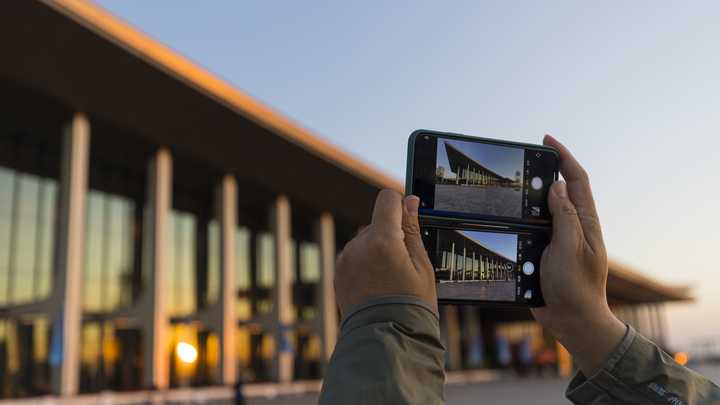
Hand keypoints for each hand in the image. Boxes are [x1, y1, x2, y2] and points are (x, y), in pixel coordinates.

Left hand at [334, 190, 436, 315]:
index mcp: (382, 240)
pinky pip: (355, 256)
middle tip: (404, 266)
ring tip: (390, 281)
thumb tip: (410, 201)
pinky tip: (377, 286)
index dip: (400, 205)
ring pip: (366, 240)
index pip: (387, 199)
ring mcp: (345, 259)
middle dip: (391, 235)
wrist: (385, 340)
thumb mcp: (421, 266)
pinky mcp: (338, 272)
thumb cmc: (411, 305)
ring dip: (378, 250)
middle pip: (377, 222)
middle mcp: (358, 245)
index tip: (409, 221)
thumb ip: (412, 230)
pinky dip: (366, 264)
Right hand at [531, 135, 625, 375]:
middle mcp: (573, 227)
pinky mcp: (545, 252)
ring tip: (511, 183)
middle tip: (524, 158)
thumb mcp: (571, 249)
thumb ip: (565, 217)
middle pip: (560, 190)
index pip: (577, 180)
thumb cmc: (577, 287)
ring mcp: (559, 239)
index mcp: (586, 222)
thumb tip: (558, 185)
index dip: (564, 157)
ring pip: (543, 208)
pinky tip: (506, 214)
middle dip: (546, 170)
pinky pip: (532, 228)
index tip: (546, 140)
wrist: (571, 320)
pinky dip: (522, 217)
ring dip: (530, 194)